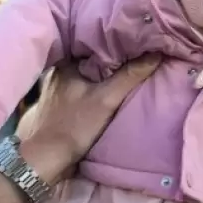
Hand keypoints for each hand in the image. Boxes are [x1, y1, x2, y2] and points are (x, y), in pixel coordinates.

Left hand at [19, 54, 160, 184]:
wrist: (45, 160)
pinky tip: (106, 90)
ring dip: (103, 74)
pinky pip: (81, 87)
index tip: (139, 43)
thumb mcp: (107, 99)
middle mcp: (58, 72)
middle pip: (92, 60)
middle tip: (138, 56)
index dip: (119, 43)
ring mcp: (55, 89)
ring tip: (127, 70)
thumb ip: (130, 76)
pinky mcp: (57, 104)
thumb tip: (156, 53)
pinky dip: (94, 87)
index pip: (97, 45)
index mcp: (66, 64)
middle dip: (113, 59)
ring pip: (87, 74)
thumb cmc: (74, 126)